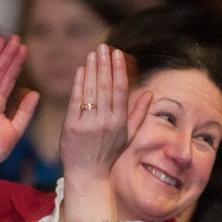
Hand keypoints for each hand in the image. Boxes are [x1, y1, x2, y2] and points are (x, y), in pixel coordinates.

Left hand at [59, 44, 149, 181]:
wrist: (88, 174)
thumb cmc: (109, 153)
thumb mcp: (128, 135)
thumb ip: (139, 113)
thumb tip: (149, 93)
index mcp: (120, 123)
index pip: (120, 90)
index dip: (118, 70)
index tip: (117, 53)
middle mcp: (105, 122)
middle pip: (105, 87)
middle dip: (104, 65)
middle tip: (103, 47)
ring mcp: (88, 125)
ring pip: (91, 91)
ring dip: (92, 70)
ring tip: (92, 54)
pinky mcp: (72, 127)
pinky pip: (76, 101)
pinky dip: (78, 84)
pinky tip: (81, 70)